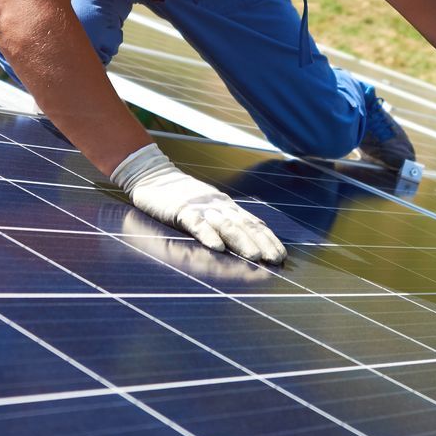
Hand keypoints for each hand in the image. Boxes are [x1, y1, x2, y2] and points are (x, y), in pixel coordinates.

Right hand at [110, 144, 287, 264]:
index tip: (282, 255)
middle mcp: (218, 206)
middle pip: (244, 225)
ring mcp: (200, 208)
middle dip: (262, 243)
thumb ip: (226, 220)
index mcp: (226, 206)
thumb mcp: (209, 206)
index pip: (253, 223)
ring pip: (226, 226)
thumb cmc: (182, 195)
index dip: (269, 239)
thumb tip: (251, 237)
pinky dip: (208, 235)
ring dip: (242, 241)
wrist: (153, 175)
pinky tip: (218, 248)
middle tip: (276, 260)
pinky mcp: (181, 211)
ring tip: (255, 257)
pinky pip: (197, 224)